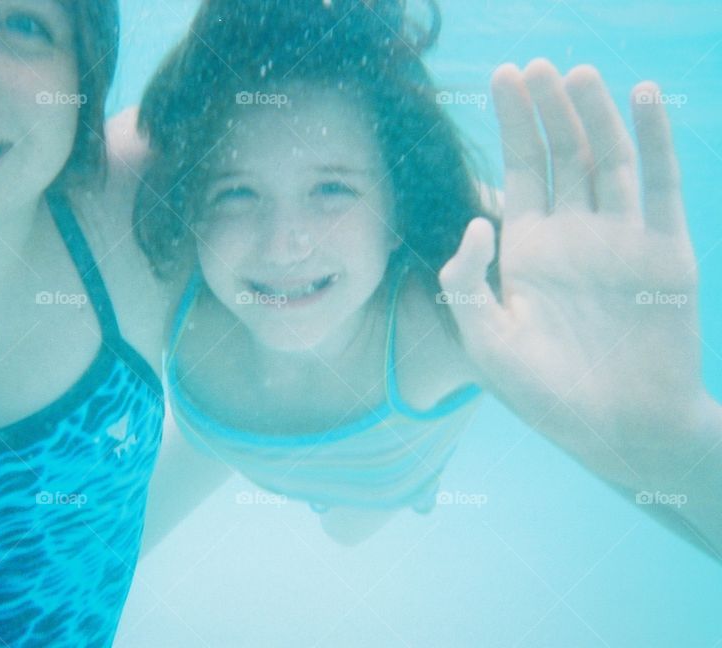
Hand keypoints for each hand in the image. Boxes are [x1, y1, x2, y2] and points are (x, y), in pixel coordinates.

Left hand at [439, 59, 706, 490]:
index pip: (519, 172)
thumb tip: (477, 220)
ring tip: (577, 74)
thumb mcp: (487, 342)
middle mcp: (573, 236)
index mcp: (528, 252)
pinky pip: (658, 185)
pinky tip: (642, 99)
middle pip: (560, 156)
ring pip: (606, 161)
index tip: (502, 80)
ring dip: (594, 116)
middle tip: (535, 66)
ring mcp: (620, 239)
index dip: (511, 126)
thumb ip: (468, 283)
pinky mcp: (664, 251)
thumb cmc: (546, 394)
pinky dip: (653, 141)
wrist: (618, 429)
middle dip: (547, 111)